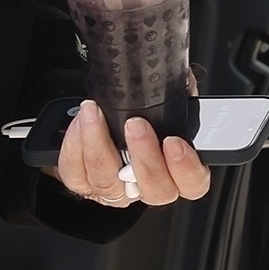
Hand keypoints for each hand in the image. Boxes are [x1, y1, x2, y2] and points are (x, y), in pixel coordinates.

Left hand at [56, 101, 209, 208]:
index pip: (192, 184)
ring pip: (109, 182)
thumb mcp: (163, 102)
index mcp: (175, 171)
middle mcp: (147, 187)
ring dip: (100, 144)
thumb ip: (178, 95)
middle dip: (145, 157)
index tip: (174, 142)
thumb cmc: (136, 115)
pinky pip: (77, 173)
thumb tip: (183, 78)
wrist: (98, 121)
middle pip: (154, 190)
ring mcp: (115, 190)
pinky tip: (82, 122)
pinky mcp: (84, 185)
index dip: (186, 168)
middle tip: (136, 125)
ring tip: (96, 113)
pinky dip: (76, 144)